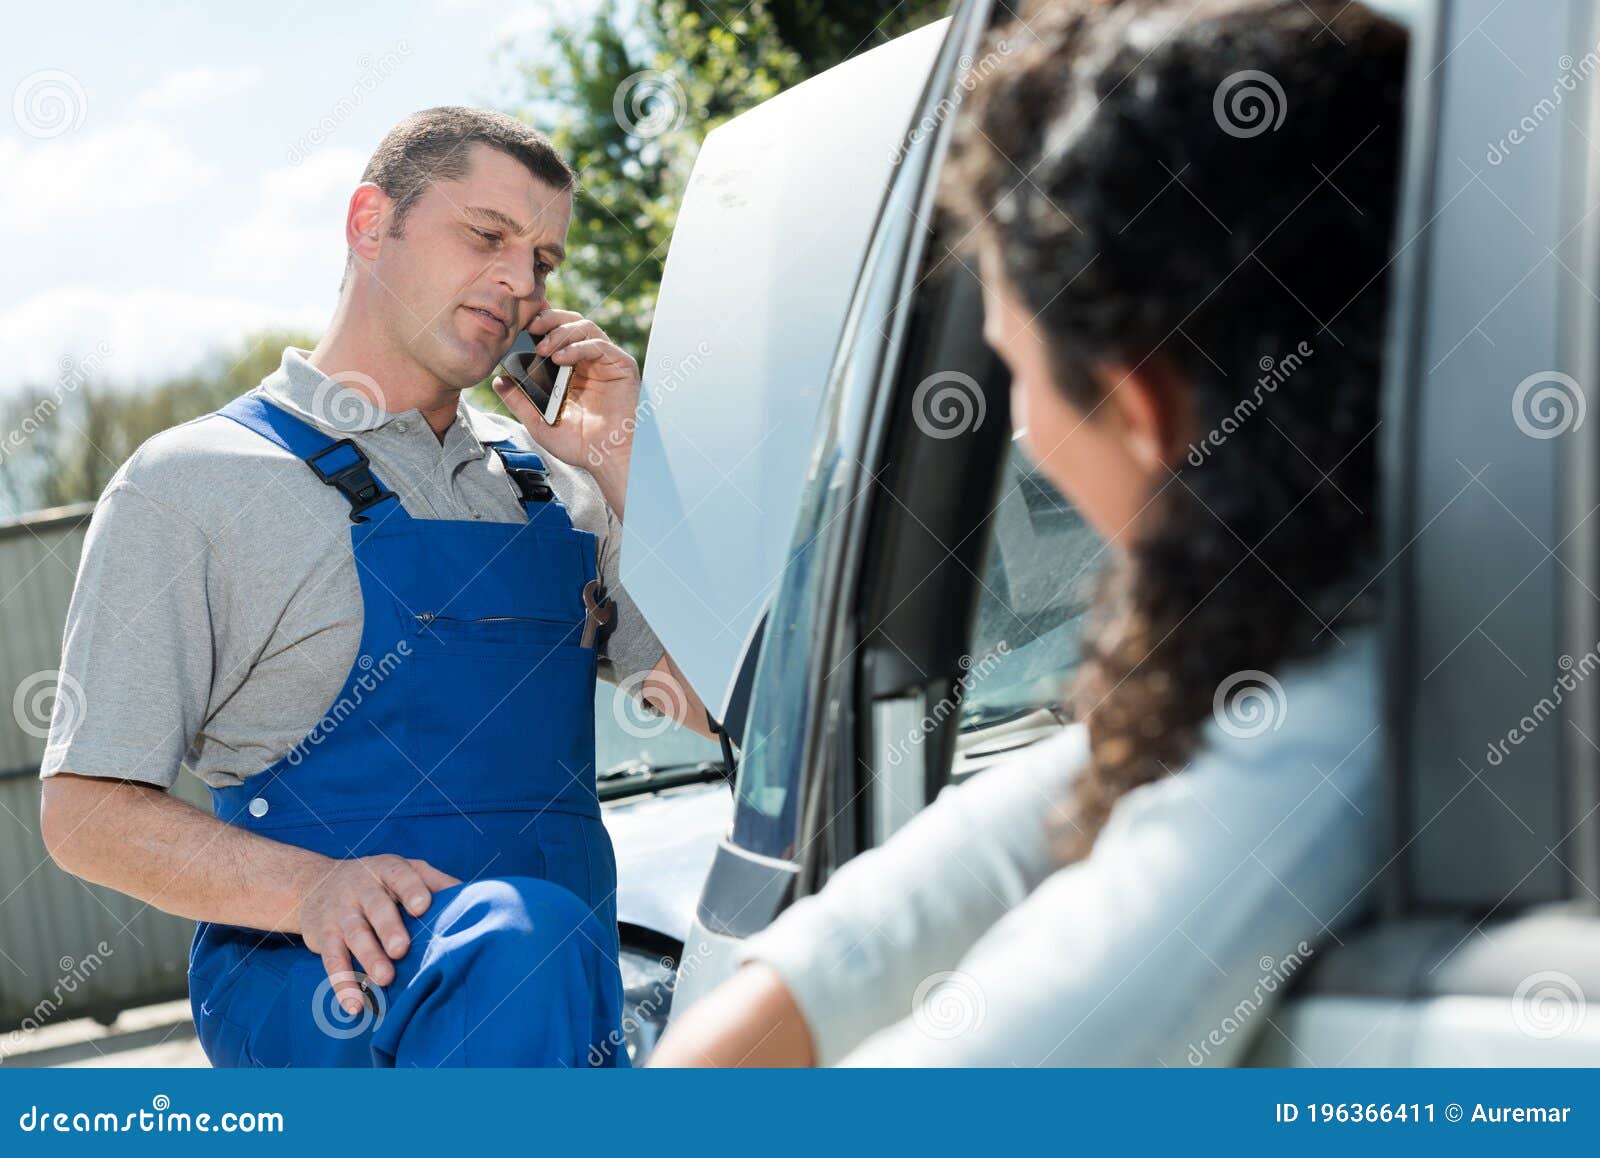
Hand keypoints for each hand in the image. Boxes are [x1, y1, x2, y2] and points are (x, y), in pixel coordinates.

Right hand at [295, 854, 460, 1014]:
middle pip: (375, 908)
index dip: (411, 890)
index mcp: (387, 870)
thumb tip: (477, 897)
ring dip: (368, 958)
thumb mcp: (403, 870)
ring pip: (354, 935)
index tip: (423, 906)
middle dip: (388, 928)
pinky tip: (355, 1005)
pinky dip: (342, 984)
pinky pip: (332, 961)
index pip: (400, 876)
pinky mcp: (323, 937)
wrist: (313, 882)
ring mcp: (340, 913)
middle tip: (401, 950)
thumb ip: (435, 881)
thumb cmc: (375, 881)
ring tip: (384, 980)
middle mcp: (361, 888)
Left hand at [491, 308, 638, 514]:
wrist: (607, 457)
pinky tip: (561, 358)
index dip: (538, 324)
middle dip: (548, 320)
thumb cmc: (580, 444)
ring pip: (584, 327)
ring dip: (561, 332)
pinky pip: (599, 344)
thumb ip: (519, 401)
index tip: (518, 326)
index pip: (554, 333)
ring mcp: (605, 361)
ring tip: (543, 348)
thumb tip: (497, 381)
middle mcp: (588, 360)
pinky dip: (578, 346)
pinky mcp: (621, 364)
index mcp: (569, 369)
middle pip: (569, 322)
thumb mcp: (539, 422)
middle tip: (529, 327)